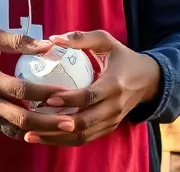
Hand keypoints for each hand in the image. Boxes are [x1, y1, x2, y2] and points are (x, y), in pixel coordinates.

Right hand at [0, 27, 75, 139]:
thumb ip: (19, 41)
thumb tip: (48, 45)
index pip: (22, 91)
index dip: (46, 94)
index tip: (67, 93)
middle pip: (22, 118)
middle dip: (49, 123)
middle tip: (72, 123)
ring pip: (16, 129)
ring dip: (40, 130)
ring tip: (62, 128)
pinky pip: (8, 130)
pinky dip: (26, 130)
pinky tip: (43, 126)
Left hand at [22, 30, 160, 146]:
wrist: (149, 80)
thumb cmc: (122, 57)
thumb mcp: (106, 41)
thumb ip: (80, 38)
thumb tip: (53, 39)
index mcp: (114, 84)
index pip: (89, 96)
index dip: (68, 99)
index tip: (47, 99)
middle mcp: (114, 107)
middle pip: (84, 122)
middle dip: (56, 125)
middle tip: (30, 121)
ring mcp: (112, 121)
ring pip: (82, 136)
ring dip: (56, 138)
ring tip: (31, 136)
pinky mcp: (108, 128)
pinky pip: (85, 139)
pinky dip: (64, 141)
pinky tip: (45, 138)